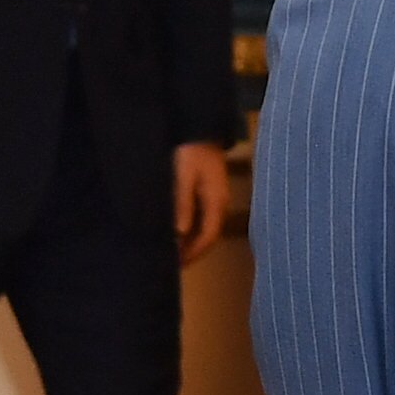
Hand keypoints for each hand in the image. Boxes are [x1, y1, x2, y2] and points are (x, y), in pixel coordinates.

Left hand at [170, 140, 235, 265]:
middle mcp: (220, 203)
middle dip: (193, 251)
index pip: (208, 236)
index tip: (178, 265)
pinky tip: (179, 232)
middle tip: (174, 264)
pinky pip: (203, 217)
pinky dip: (192, 228)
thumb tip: (179, 233)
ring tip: (175, 252)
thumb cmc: (191, 152)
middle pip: (209, 235)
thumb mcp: (183, 178)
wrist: (201, 129)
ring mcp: (217, 198)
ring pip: (206, 227)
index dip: (193, 253)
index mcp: (216, 202)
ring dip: (192, 241)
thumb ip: (183, 204)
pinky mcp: (211, 192)